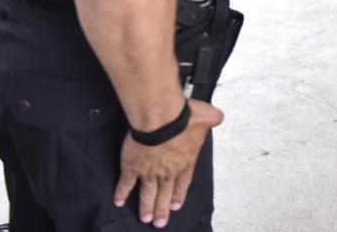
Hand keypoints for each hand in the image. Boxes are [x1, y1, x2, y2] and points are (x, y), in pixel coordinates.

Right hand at [115, 100, 222, 226]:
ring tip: (145, 218)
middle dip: (162, 209)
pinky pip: (126, 183)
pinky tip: (118, 202)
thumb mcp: (207, 116)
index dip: (179, 194)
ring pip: (148, 193)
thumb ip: (213, 118)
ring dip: (146, 207)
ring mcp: (149, 171)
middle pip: (165, 193)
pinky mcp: (132, 167)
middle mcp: (168, 170)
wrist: (161, 119)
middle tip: (160, 222)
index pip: (183, 182)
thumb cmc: (183, 118)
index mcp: (185, 161)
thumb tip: (217, 116)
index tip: (175, 205)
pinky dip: (121, 193)